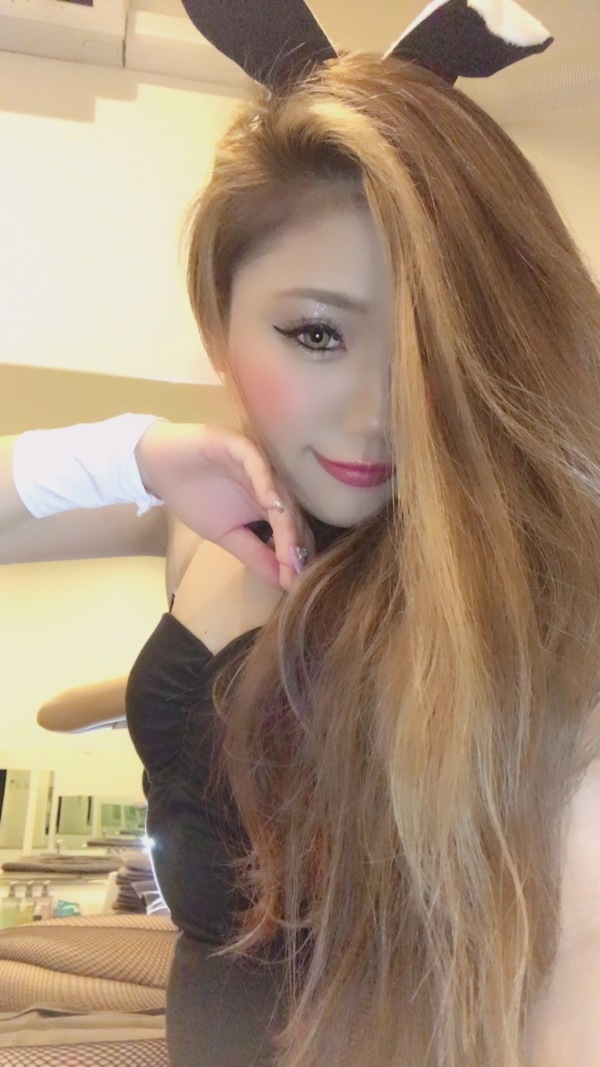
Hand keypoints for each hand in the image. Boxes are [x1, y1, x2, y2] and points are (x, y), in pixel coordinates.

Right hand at [135, 420, 313, 590]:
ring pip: (280, 492)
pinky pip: (258, 464)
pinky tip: (270, 504)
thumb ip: (256, 554)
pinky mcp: (240, 446)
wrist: (159, 466)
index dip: (294, 557)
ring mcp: (258, 464)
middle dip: (295, 545)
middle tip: (295, 573)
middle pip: (293, 514)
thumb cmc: (194, 497)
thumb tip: (285, 583)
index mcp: (271, 504)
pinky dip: (265, 482)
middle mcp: (271, 484)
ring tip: (289, 551)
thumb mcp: (227, 535)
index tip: (293, 584)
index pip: (292, 531)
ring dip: (287, 522)